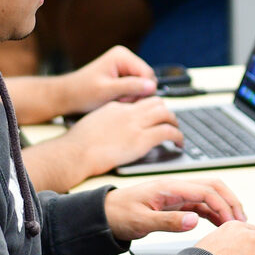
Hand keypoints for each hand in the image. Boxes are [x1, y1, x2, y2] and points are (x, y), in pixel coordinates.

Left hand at [60, 46, 156, 114]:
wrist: (67, 96)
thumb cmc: (82, 93)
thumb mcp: (106, 91)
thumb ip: (130, 87)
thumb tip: (152, 86)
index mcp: (122, 56)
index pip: (147, 74)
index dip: (141, 90)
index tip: (123, 99)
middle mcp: (125, 57)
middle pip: (146, 79)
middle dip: (136, 93)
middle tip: (117, 101)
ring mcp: (124, 65)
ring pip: (142, 84)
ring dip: (131, 96)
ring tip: (114, 100)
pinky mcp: (122, 74)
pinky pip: (135, 87)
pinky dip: (128, 96)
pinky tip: (115, 99)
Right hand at [62, 98, 182, 177]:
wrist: (76, 153)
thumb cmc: (78, 144)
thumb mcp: (94, 121)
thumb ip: (108, 119)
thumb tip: (115, 124)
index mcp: (117, 106)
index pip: (141, 101)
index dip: (152, 108)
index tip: (156, 116)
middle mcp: (129, 112)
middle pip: (157, 103)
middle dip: (166, 112)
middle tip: (170, 123)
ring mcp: (137, 125)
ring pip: (166, 114)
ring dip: (175, 123)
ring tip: (177, 134)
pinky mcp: (142, 139)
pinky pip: (168, 132)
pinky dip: (178, 136)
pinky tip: (179, 144)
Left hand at [105, 178, 246, 240]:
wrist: (103, 214)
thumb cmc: (118, 214)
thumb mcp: (142, 221)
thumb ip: (168, 221)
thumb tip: (194, 221)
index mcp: (170, 188)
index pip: (206, 191)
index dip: (223, 205)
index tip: (231, 221)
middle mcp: (177, 188)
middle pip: (214, 187)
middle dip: (231, 201)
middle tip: (241, 220)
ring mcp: (177, 195)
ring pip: (210, 195)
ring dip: (224, 207)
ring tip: (235, 224)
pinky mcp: (176, 203)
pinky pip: (201, 205)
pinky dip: (214, 212)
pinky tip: (220, 223)